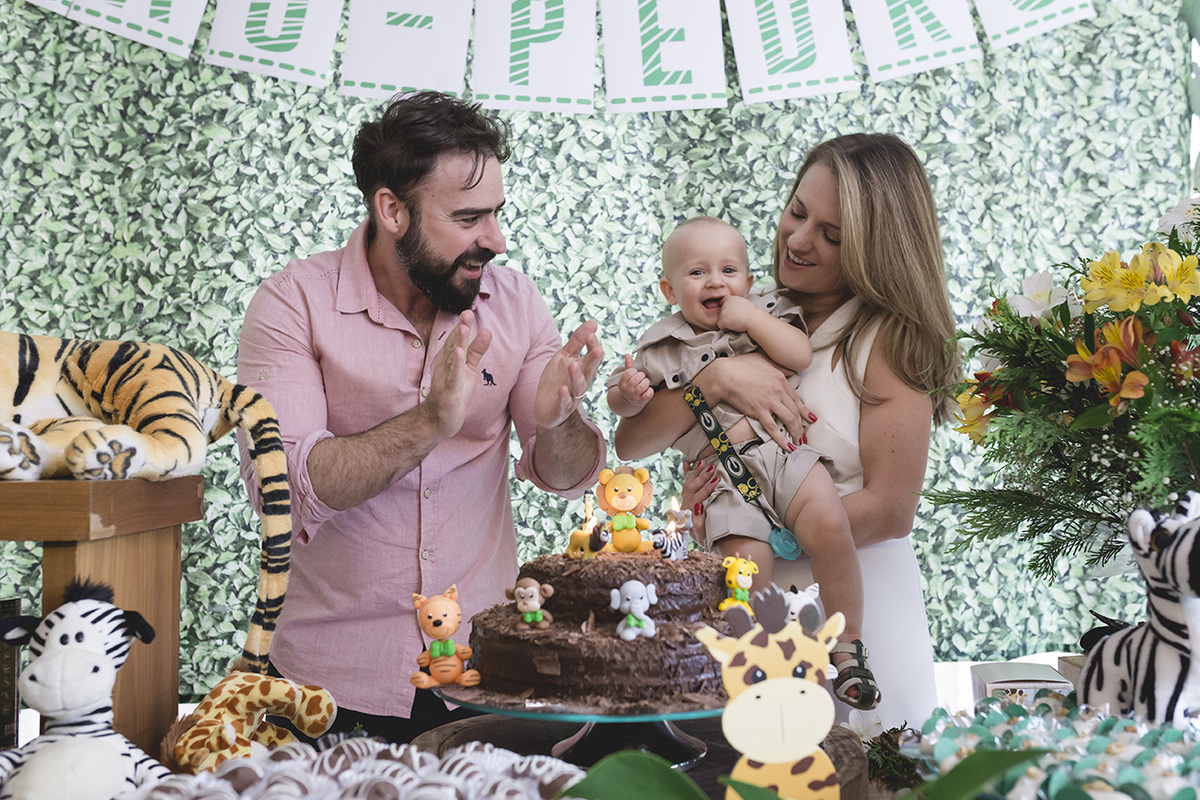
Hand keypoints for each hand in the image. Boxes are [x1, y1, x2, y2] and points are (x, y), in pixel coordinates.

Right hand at [425, 311, 492, 437]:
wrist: (440, 418)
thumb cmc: (455, 391)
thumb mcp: (469, 368)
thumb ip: (477, 350)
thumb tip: (487, 331)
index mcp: (450, 358)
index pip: (457, 339)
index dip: (463, 325)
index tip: (469, 310)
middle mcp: (446, 365)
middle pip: (454, 344)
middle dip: (461, 329)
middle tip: (467, 312)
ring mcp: (446, 377)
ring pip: (453, 358)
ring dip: (458, 343)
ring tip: (464, 327)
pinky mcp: (449, 391)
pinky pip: (453, 376)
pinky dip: (456, 365)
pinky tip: (459, 353)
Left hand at [535, 320, 604, 427]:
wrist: (546, 407)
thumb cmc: (558, 378)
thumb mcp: (565, 356)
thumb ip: (578, 340)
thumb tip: (593, 322)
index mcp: (583, 369)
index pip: (593, 357)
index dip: (592, 346)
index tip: (590, 334)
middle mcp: (581, 382)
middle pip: (590, 371)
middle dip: (593, 361)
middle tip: (597, 349)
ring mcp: (572, 396)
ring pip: (578, 387)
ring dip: (576, 376)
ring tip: (573, 365)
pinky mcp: (561, 408)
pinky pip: (564, 403)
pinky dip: (564, 397)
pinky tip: (562, 389)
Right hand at [614, 354, 653, 413]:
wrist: (630, 401)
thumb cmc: (630, 385)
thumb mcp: (627, 376)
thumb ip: (628, 365)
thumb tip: (627, 354)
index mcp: (622, 383)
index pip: (630, 372)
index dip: (634, 371)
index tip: (635, 374)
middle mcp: (626, 390)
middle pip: (638, 377)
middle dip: (642, 376)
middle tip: (641, 379)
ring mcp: (633, 396)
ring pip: (644, 385)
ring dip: (646, 382)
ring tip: (644, 384)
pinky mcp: (641, 401)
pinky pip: (649, 393)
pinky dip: (650, 390)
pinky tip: (647, 390)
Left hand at [680, 459, 717, 546]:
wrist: (694, 541)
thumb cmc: (701, 538)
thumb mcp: (701, 533)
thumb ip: (698, 520)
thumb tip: (698, 506)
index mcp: (689, 513)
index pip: (698, 497)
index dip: (707, 489)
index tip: (716, 480)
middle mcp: (685, 505)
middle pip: (692, 488)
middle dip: (702, 477)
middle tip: (712, 468)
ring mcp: (685, 501)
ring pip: (689, 483)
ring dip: (696, 472)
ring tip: (702, 462)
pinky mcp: (687, 499)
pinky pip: (686, 484)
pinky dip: (686, 473)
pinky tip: (687, 463)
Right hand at [696, 353, 813, 450]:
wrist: (725, 374)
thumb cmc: (739, 365)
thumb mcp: (763, 359)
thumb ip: (778, 366)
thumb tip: (789, 371)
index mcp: (780, 378)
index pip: (796, 398)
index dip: (804, 411)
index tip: (810, 418)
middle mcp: (778, 390)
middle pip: (795, 411)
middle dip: (801, 425)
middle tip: (803, 435)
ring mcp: (769, 401)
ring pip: (789, 420)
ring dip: (796, 433)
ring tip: (798, 442)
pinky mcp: (759, 410)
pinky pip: (773, 427)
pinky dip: (782, 438)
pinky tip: (787, 446)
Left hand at [717, 295, 756, 332]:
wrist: (754, 319)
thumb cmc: (752, 313)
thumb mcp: (744, 303)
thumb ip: (736, 304)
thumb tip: (733, 310)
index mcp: (731, 298)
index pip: (722, 301)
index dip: (725, 307)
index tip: (729, 312)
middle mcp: (725, 304)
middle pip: (721, 311)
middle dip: (727, 316)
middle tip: (737, 318)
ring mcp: (723, 312)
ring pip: (721, 319)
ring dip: (727, 322)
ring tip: (737, 322)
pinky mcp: (723, 320)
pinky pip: (721, 326)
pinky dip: (726, 328)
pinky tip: (734, 326)